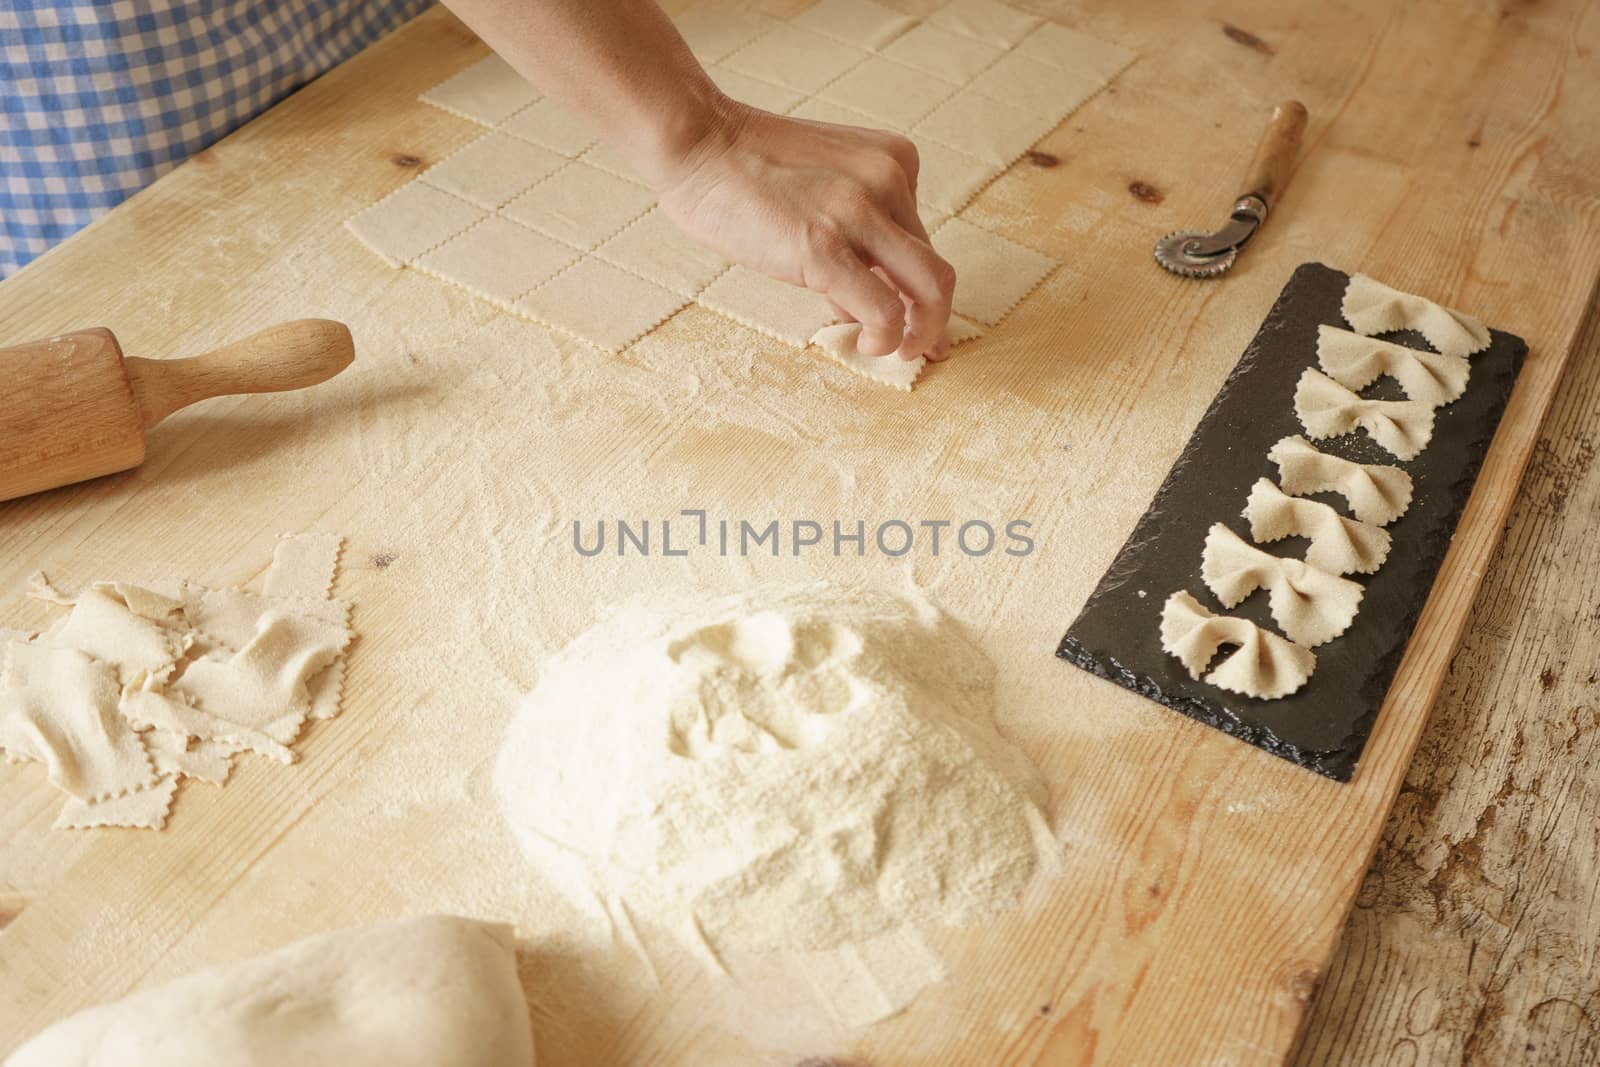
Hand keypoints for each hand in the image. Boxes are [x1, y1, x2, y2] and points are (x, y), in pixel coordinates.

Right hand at [654, 102, 955, 360]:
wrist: (697, 142)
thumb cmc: (743, 169)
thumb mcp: (819, 186)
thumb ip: (849, 234)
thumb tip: (853, 302)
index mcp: (893, 162)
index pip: (918, 241)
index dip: (907, 284)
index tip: (900, 312)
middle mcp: (888, 182)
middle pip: (936, 268)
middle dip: (936, 318)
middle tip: (922, 346)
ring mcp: (860, 213)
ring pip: (930, 288)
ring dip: (922, 332)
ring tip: (897, 351)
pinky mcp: (826, 248)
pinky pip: (884, 308)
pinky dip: (885, 337)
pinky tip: (866, 344)